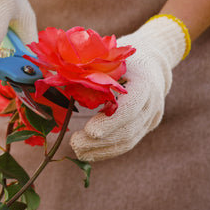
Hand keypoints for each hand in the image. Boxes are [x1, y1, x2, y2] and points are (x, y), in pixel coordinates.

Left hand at [70, 15, 189, 161]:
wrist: (152, 61)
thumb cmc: (123, 56)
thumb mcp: (109, 56)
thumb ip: (91, 69)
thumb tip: (56, 77)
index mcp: (145, 81)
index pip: (131, 108)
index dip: (110, 122)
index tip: (89, 132)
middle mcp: (153, 103)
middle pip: (128, 129)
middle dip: (101, 141)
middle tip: (75, 144)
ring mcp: (151, 117)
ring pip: (128, 140)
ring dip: (102, 150)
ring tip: (79, 151)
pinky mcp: (146, 126)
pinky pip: (128, 142)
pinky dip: (108, 149)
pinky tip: (89, 153)